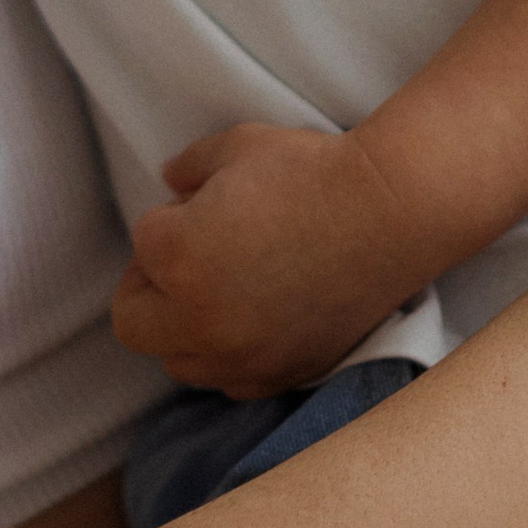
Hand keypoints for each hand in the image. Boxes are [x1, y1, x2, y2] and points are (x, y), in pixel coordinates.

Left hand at [111, 121, 417, 392]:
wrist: (394, 212)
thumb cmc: (316, 170)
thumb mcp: (238, 147)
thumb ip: (188, 167)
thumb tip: (169, 182)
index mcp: (176, 257)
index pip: (142, 244)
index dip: (169, 220)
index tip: (202, 208)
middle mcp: (199, 319)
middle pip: (134, 323)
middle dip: (150, 287)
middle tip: (187, 260)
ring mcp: (241, 356)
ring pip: (178, 360)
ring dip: (184, 328)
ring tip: (223, 291)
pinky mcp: (282, 374)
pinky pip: (231, 381)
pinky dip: (231, 355)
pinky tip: (255, 320)